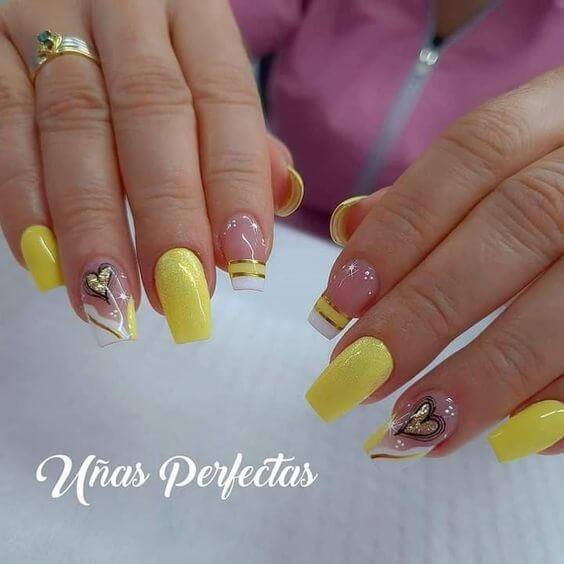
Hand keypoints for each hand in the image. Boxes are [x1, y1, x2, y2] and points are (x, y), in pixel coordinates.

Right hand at [0, 0, 302, 345]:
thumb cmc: (157, 50)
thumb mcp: (208, 70)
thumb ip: (243, 133)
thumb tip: (278, 196)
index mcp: (193, 12)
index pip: (224, 98)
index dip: (236, 183)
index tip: (244, 260)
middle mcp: (125, 9)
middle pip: (150, 112)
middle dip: (167, 213)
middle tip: (178, 293)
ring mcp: (49, 20)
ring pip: (71, 126)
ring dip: (90, 225)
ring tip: (111, 300)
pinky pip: (4, 124)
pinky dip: (22, 200)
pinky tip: (46, 261)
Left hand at [306, 67, 563, 463]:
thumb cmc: (557, 178)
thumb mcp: (507, 161)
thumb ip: (432, 195)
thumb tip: (349, 227)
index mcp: (559, 111)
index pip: (473, 153)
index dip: (403, 226)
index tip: (341, 298)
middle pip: (517, 225)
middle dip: (429, 308)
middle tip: (363, 374)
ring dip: (491, 374)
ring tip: (420, 426)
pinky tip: (512, 435)